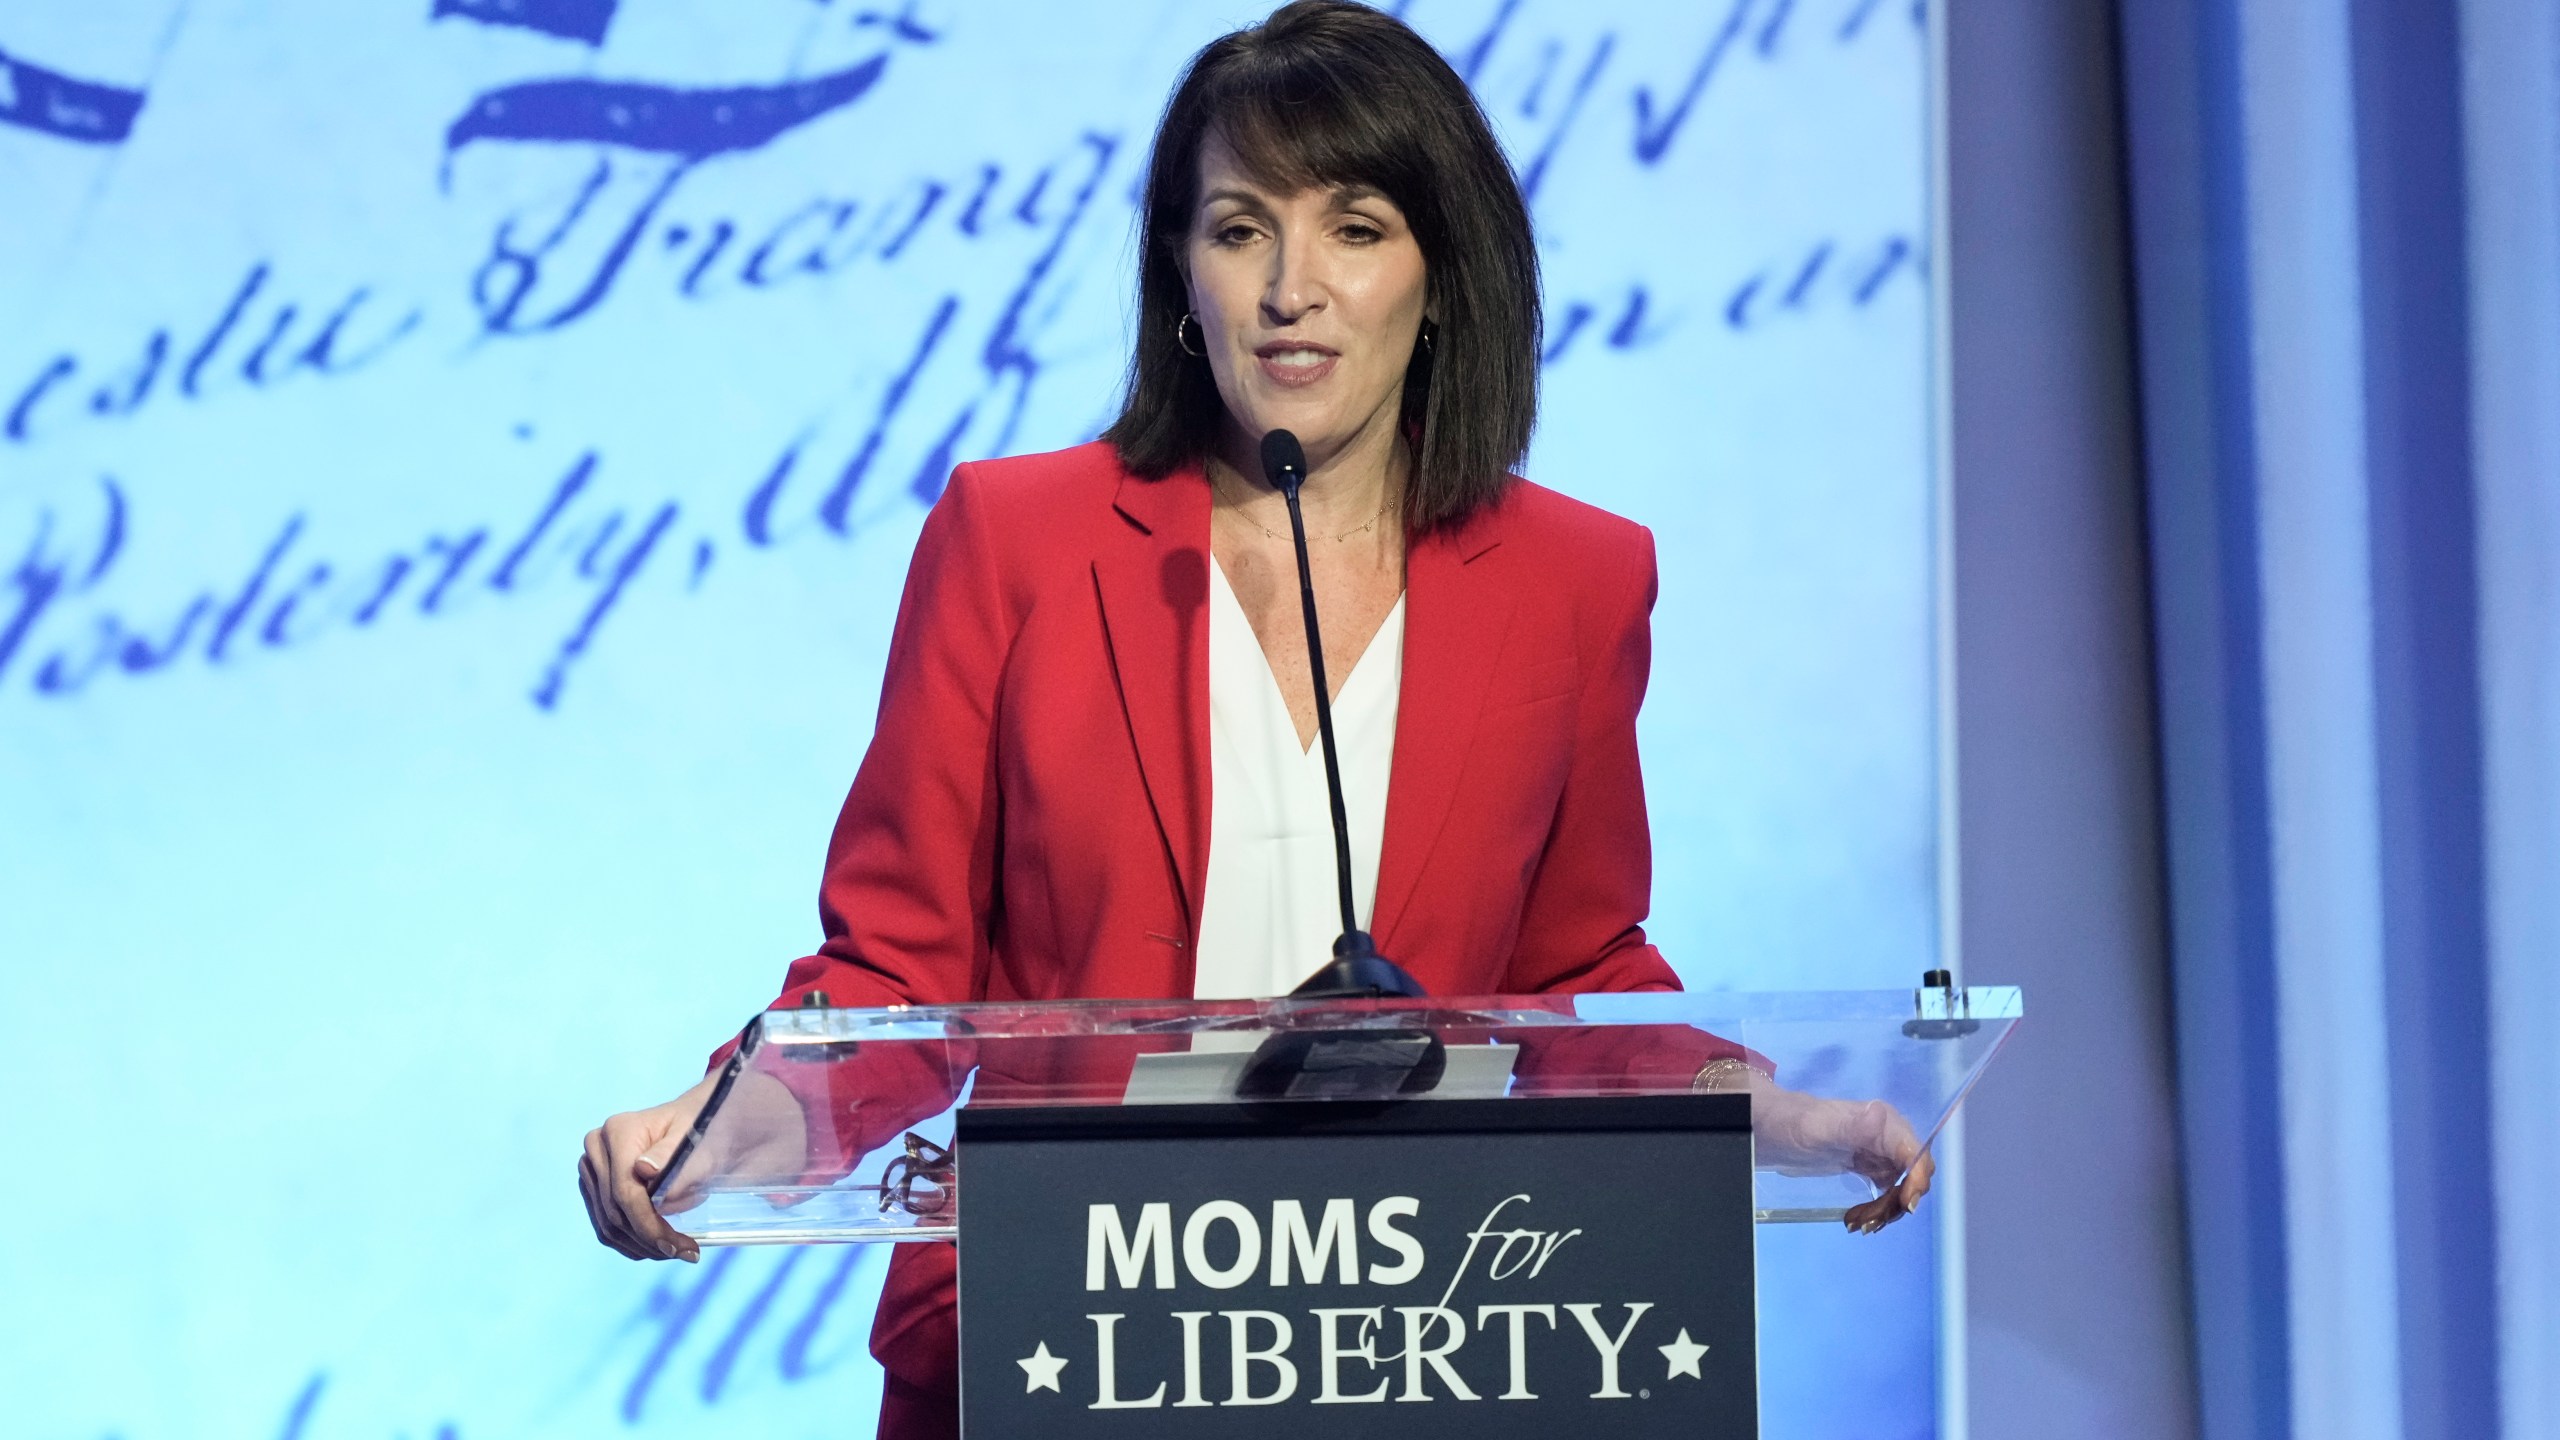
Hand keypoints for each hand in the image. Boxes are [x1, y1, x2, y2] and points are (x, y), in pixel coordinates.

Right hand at [578, 1069, 809, 1262]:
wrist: (690, 1125)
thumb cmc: (697, 1128)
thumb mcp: (693, 1136)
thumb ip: (671, 1153)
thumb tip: (644, 1170)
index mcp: (618, 1131)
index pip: (625, 1191)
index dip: (648, 1225)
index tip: (676, 1246)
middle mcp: (596, 1149)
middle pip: (615, 1212)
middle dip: (650, 1239)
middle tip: (686, 1253)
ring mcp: (591, 1169)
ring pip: (608, 1225)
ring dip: (642, 1247)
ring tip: (677, 1251)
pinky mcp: (594, 1188)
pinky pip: (606, 1227)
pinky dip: (632, 1243)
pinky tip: (658, 1247)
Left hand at [1720, 1076, 1934, 1234]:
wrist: (1774, 1130)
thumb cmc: (1793, 1124)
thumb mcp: (1819, 1127)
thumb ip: (1852, 1124)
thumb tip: (1880, 1114)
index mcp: (1885, 1122)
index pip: (1916, 1154)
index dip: (1917, 1180)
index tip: (1905, 1205)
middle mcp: (1890, 1137)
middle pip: (1914, 1176)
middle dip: (1899, 1202)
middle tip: (1869, 1221)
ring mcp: (1882, 1153)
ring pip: (1902, 1189)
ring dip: (1886, 1210)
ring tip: (1857, 1223)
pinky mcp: (1872, 1168)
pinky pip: (1888, 1193)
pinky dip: (1878, 1209)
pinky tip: (1857, 1218)